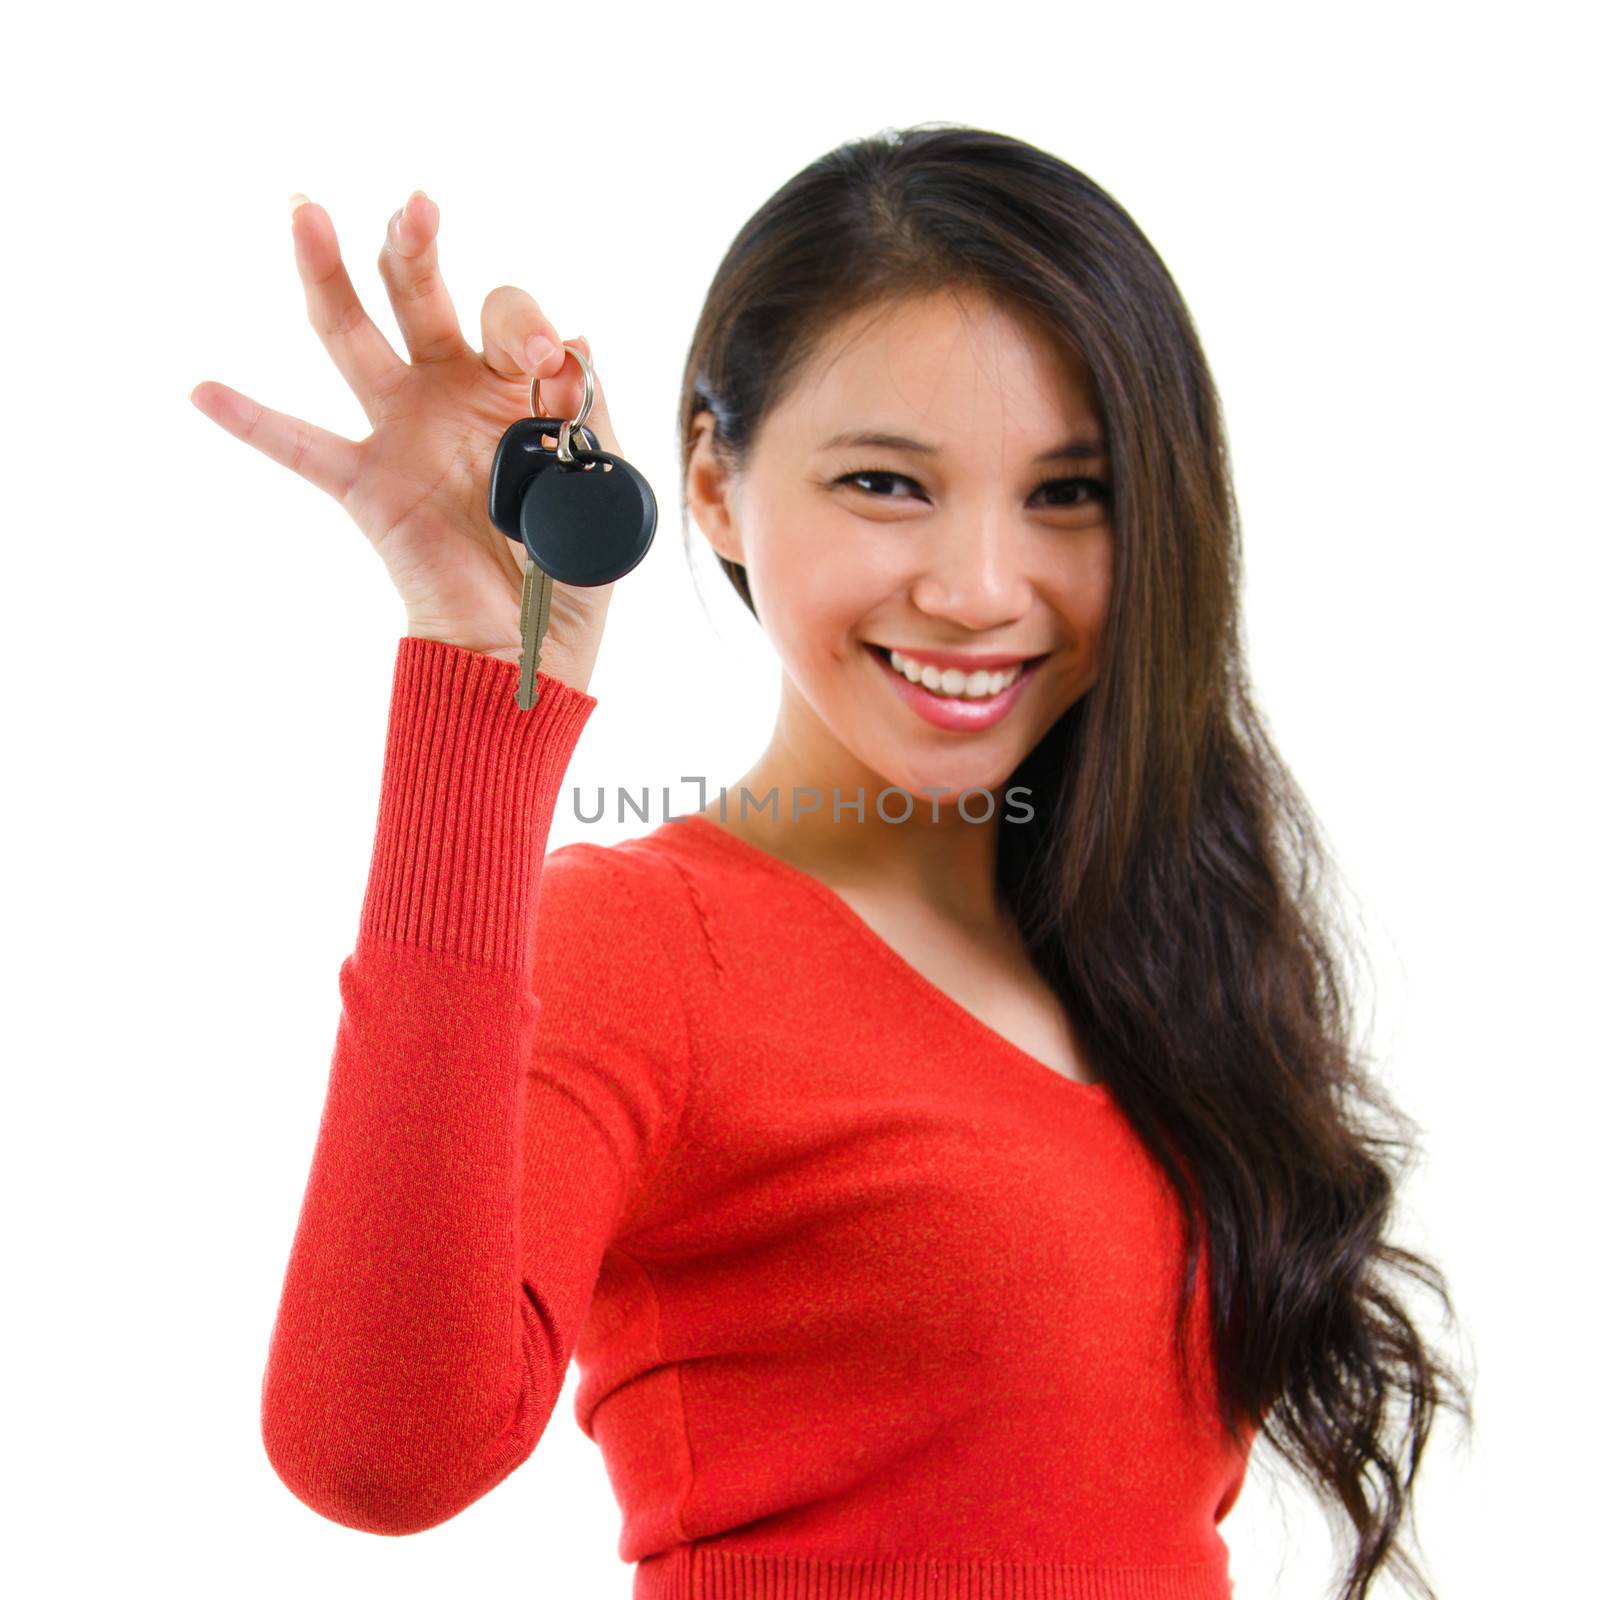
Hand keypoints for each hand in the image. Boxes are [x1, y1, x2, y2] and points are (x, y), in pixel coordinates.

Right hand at [190, 190, 619, 692]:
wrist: (527, 645)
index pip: (510, 322)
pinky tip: (202, 391)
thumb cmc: (570, 567)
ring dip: (328, 273)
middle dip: (416, 247)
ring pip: (354, 337)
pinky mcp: (366, 484)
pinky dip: (250, 422)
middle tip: (419, 205)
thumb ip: (588, 417)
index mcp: (516, 388)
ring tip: (305, 209)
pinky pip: (300, 448)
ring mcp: (403, 431)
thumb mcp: (599, 484)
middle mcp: (452, 393)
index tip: (542, 355)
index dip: (523, 324)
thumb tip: (572, 344)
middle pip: (422, 300)